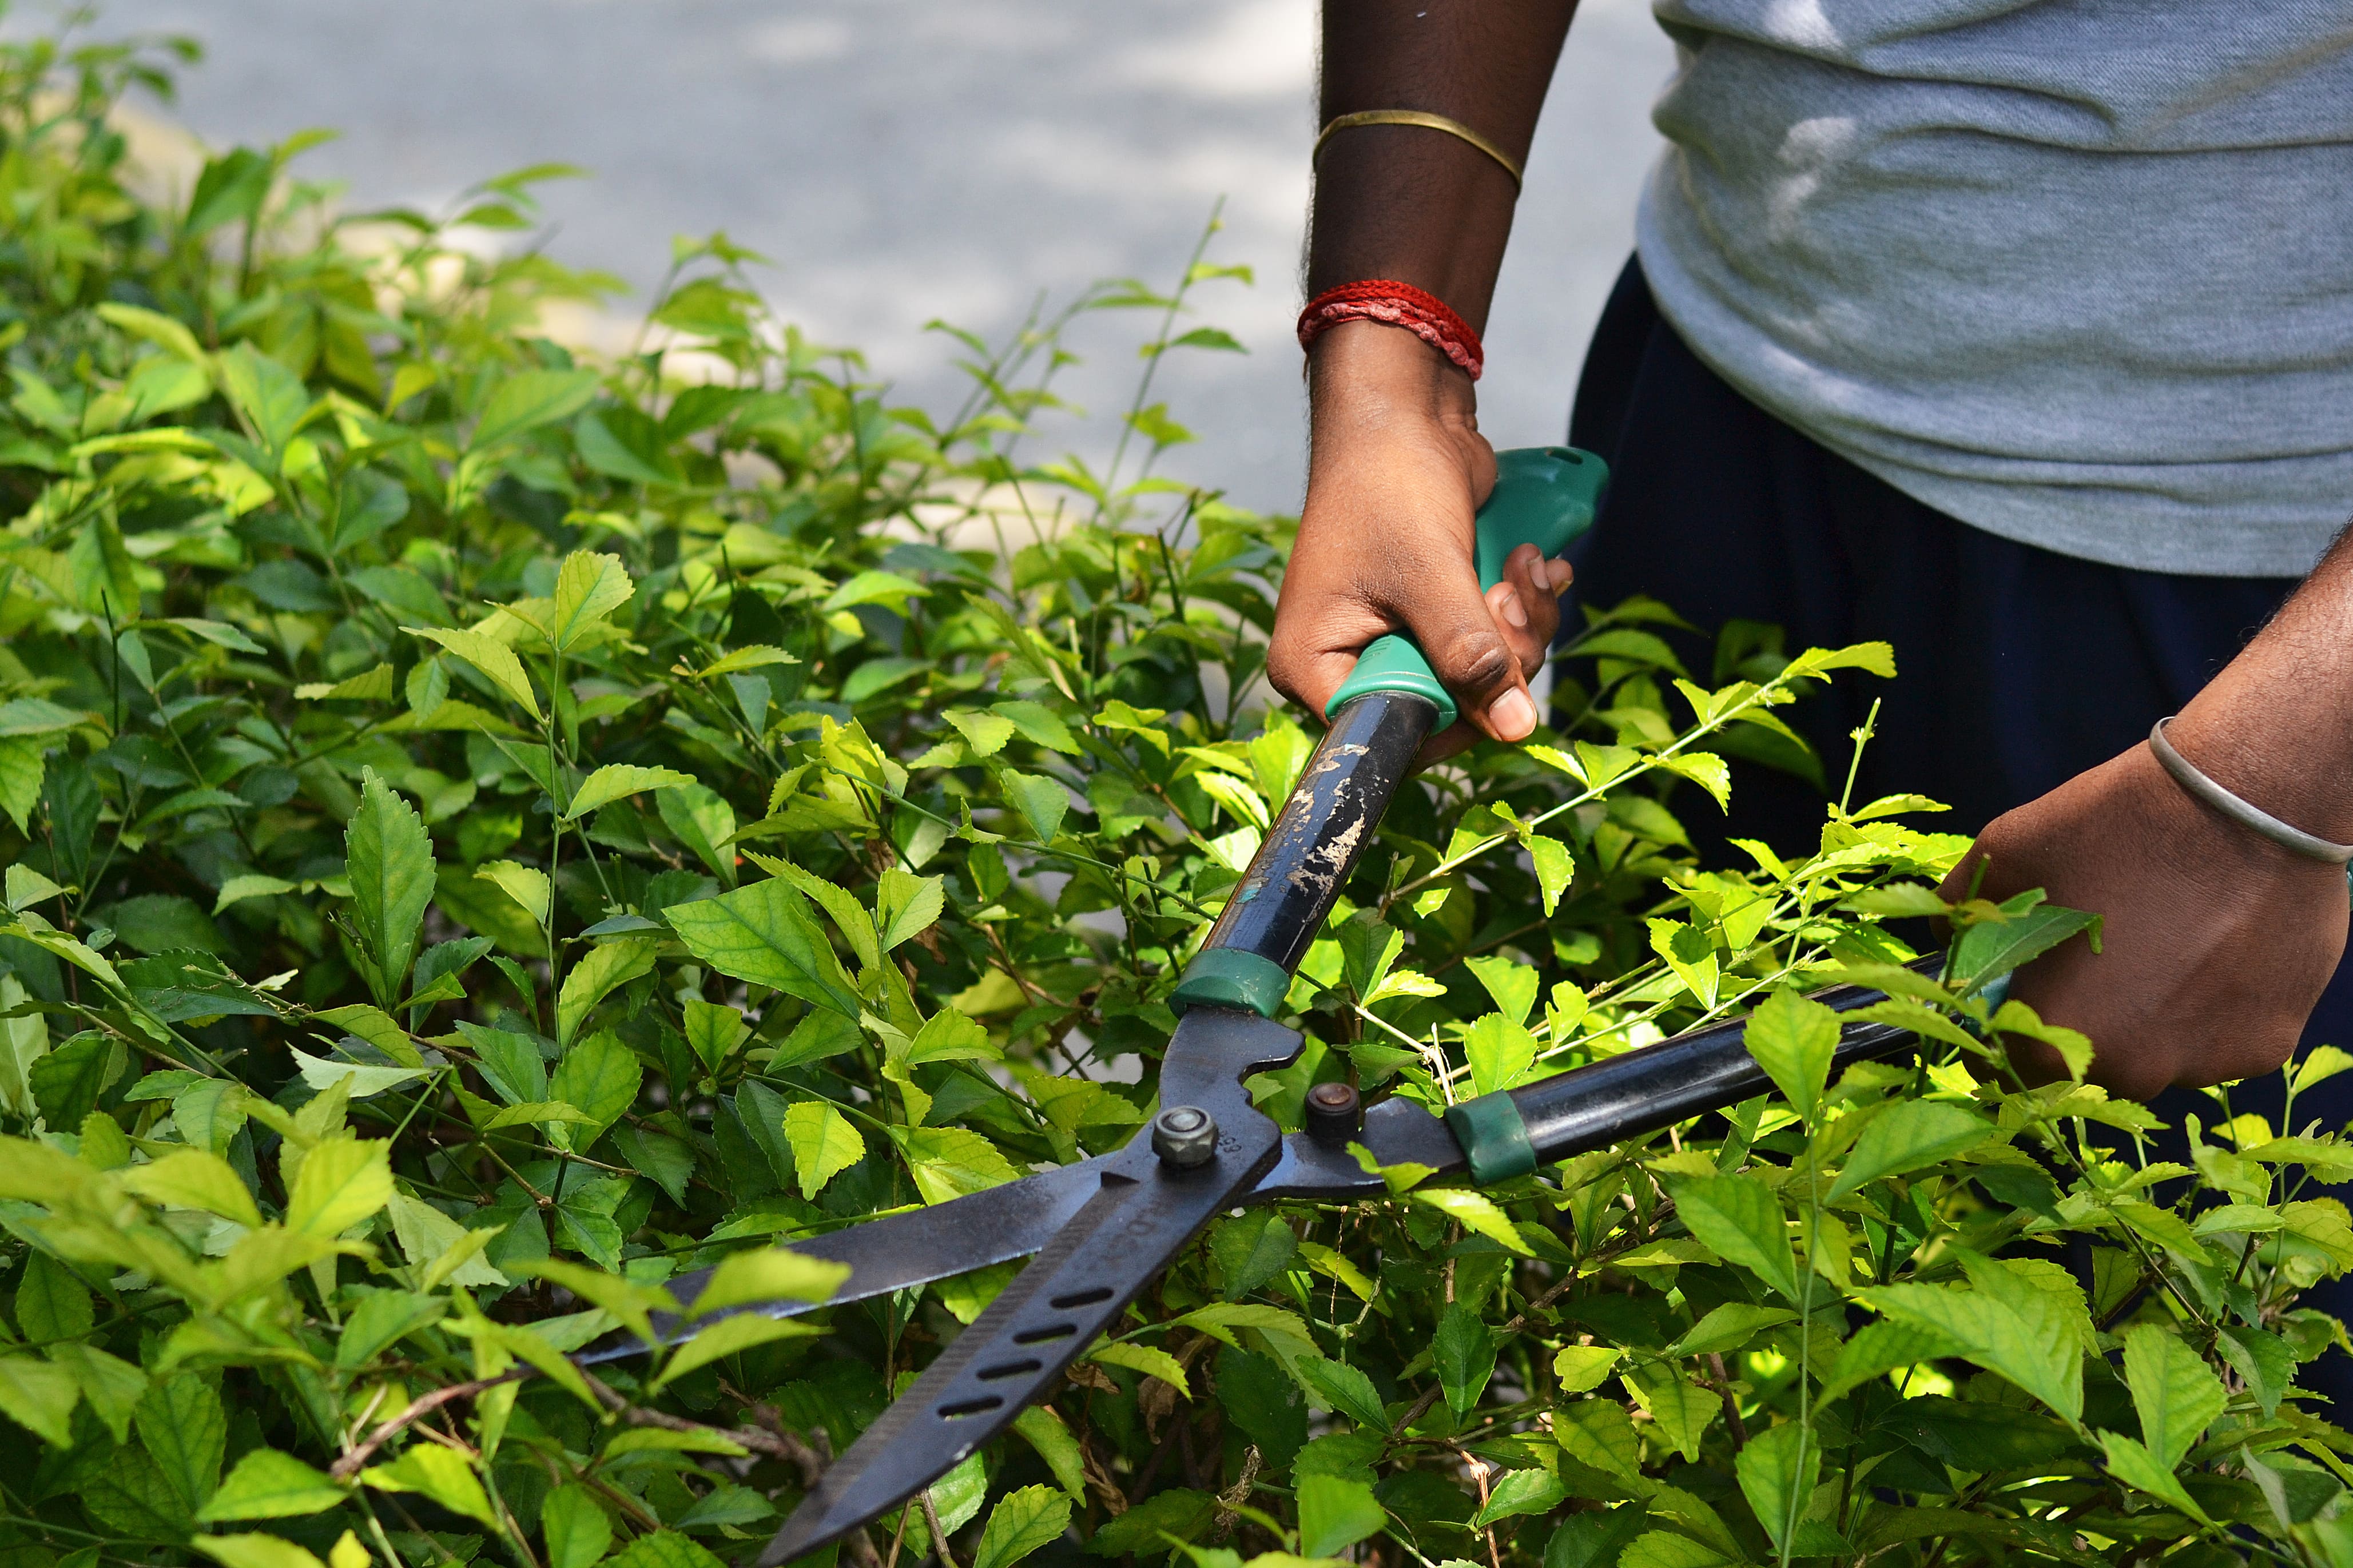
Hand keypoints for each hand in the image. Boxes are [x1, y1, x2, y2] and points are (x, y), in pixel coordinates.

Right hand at [1268, 322, 1574, 762]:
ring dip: (1521, 625)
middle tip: (1513, 598)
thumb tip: (1514, 727)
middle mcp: (1348, 661)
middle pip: (1445, 709)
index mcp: (1315, 667)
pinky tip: (1534, 563)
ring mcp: (1395, 637)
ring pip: (1480, 676)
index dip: (1453, 720)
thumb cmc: (1388, 482)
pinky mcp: (1436, 613)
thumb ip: (1468, 655)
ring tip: (1525, 567)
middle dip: (1500, 658)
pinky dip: (1522, 606)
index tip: (1497, 682)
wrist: (1405, 410)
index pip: (1386, 736)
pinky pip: (1491, 640)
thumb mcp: (1429, 575)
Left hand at [1939, 740, 2348, 1099]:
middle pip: (2085, 1067)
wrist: (2255, 799)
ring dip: (2147, 1017)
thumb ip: (1963, 908)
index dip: (2000, 1035)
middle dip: (2078, 1021)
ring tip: (2160, 945)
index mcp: (2054, 1041)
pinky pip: (2215, 1041)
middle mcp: (2132, 1071)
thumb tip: (1949, 933)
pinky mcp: (2268, 1046)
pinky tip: (2212, 949)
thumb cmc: (2120, 825)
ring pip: (2156, 1055)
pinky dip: (2207, 1008)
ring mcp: (2206, 1065)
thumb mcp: (2007, 852)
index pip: (2007, 1069)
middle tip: (2093, 959)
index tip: (2011, 1001)